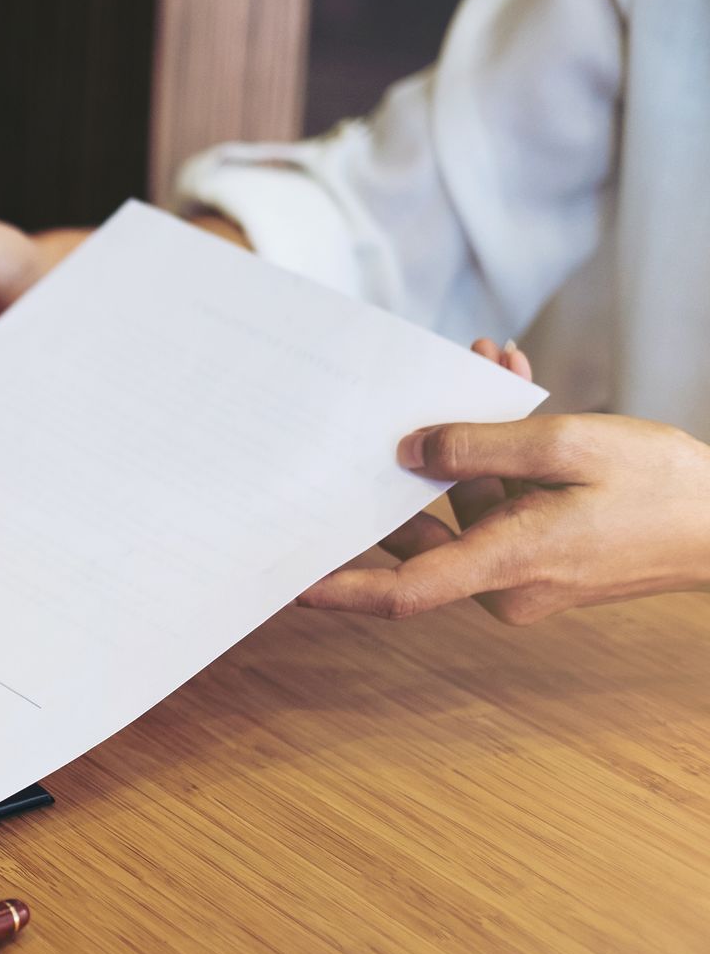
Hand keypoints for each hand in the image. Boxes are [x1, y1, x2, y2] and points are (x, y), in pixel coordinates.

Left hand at [299, 342, 709, 622]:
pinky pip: (497, 504)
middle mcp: (505, 583)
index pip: (402, 590)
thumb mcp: (568, 447)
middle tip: (378, 408)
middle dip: (405, 464)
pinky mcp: (541, 555)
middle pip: (422, 534)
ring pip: (463, 505)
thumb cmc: (663, 485)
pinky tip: (508, 383)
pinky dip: (496, 453)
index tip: (289, 579)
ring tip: (479, 363)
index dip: (340, 588)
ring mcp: (524, 574)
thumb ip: (481, 447)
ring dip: (462, 439)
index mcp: (507, 565)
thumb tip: (407, 451)